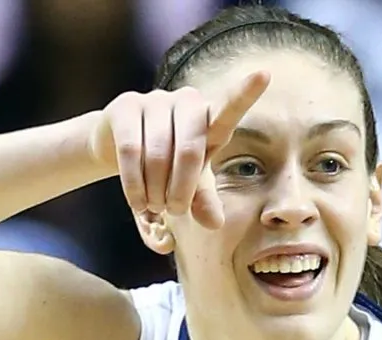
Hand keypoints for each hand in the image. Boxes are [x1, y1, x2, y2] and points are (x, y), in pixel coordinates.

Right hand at [89, 71, 270, 228]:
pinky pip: (132, 151)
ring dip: (156, 191)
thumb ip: (203, 200)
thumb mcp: (188, 186)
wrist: (116, 147)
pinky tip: (137, 202)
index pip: (228, 109)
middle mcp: (186, 102)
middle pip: (190, 150)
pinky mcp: (126, 106)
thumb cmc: (165, 167)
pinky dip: (135, 184)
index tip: (265, 74)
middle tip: (174, 211)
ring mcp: (155, 100)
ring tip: (154, 206)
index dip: (245, 94)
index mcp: (209, 119)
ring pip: (158, 154)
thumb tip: (216, 223)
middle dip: (182, 190)